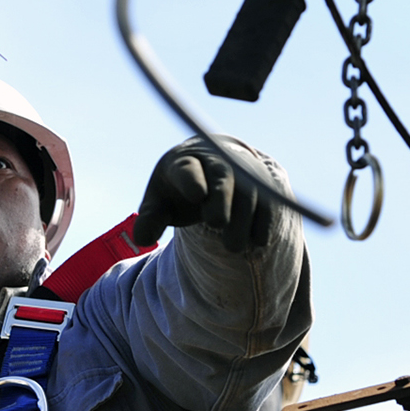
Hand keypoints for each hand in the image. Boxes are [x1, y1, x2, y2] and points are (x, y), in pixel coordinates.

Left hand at [133, 140, 271, 251]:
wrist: (214, 163)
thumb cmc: (180, 188)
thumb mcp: (160, 200)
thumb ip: (151, 218)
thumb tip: (141, 239)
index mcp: (184, 163)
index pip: (187, 168)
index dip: (192, 179)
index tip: (197, 194)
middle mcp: (216, 162)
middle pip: (223, 178)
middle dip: (222, 199)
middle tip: (217, 224)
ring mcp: (243, 172)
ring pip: (249, 192)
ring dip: (244, 219)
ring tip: (233, 248)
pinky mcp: (263, 186)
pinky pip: (268, 201)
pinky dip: (265, 220)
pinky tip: (258, 242)